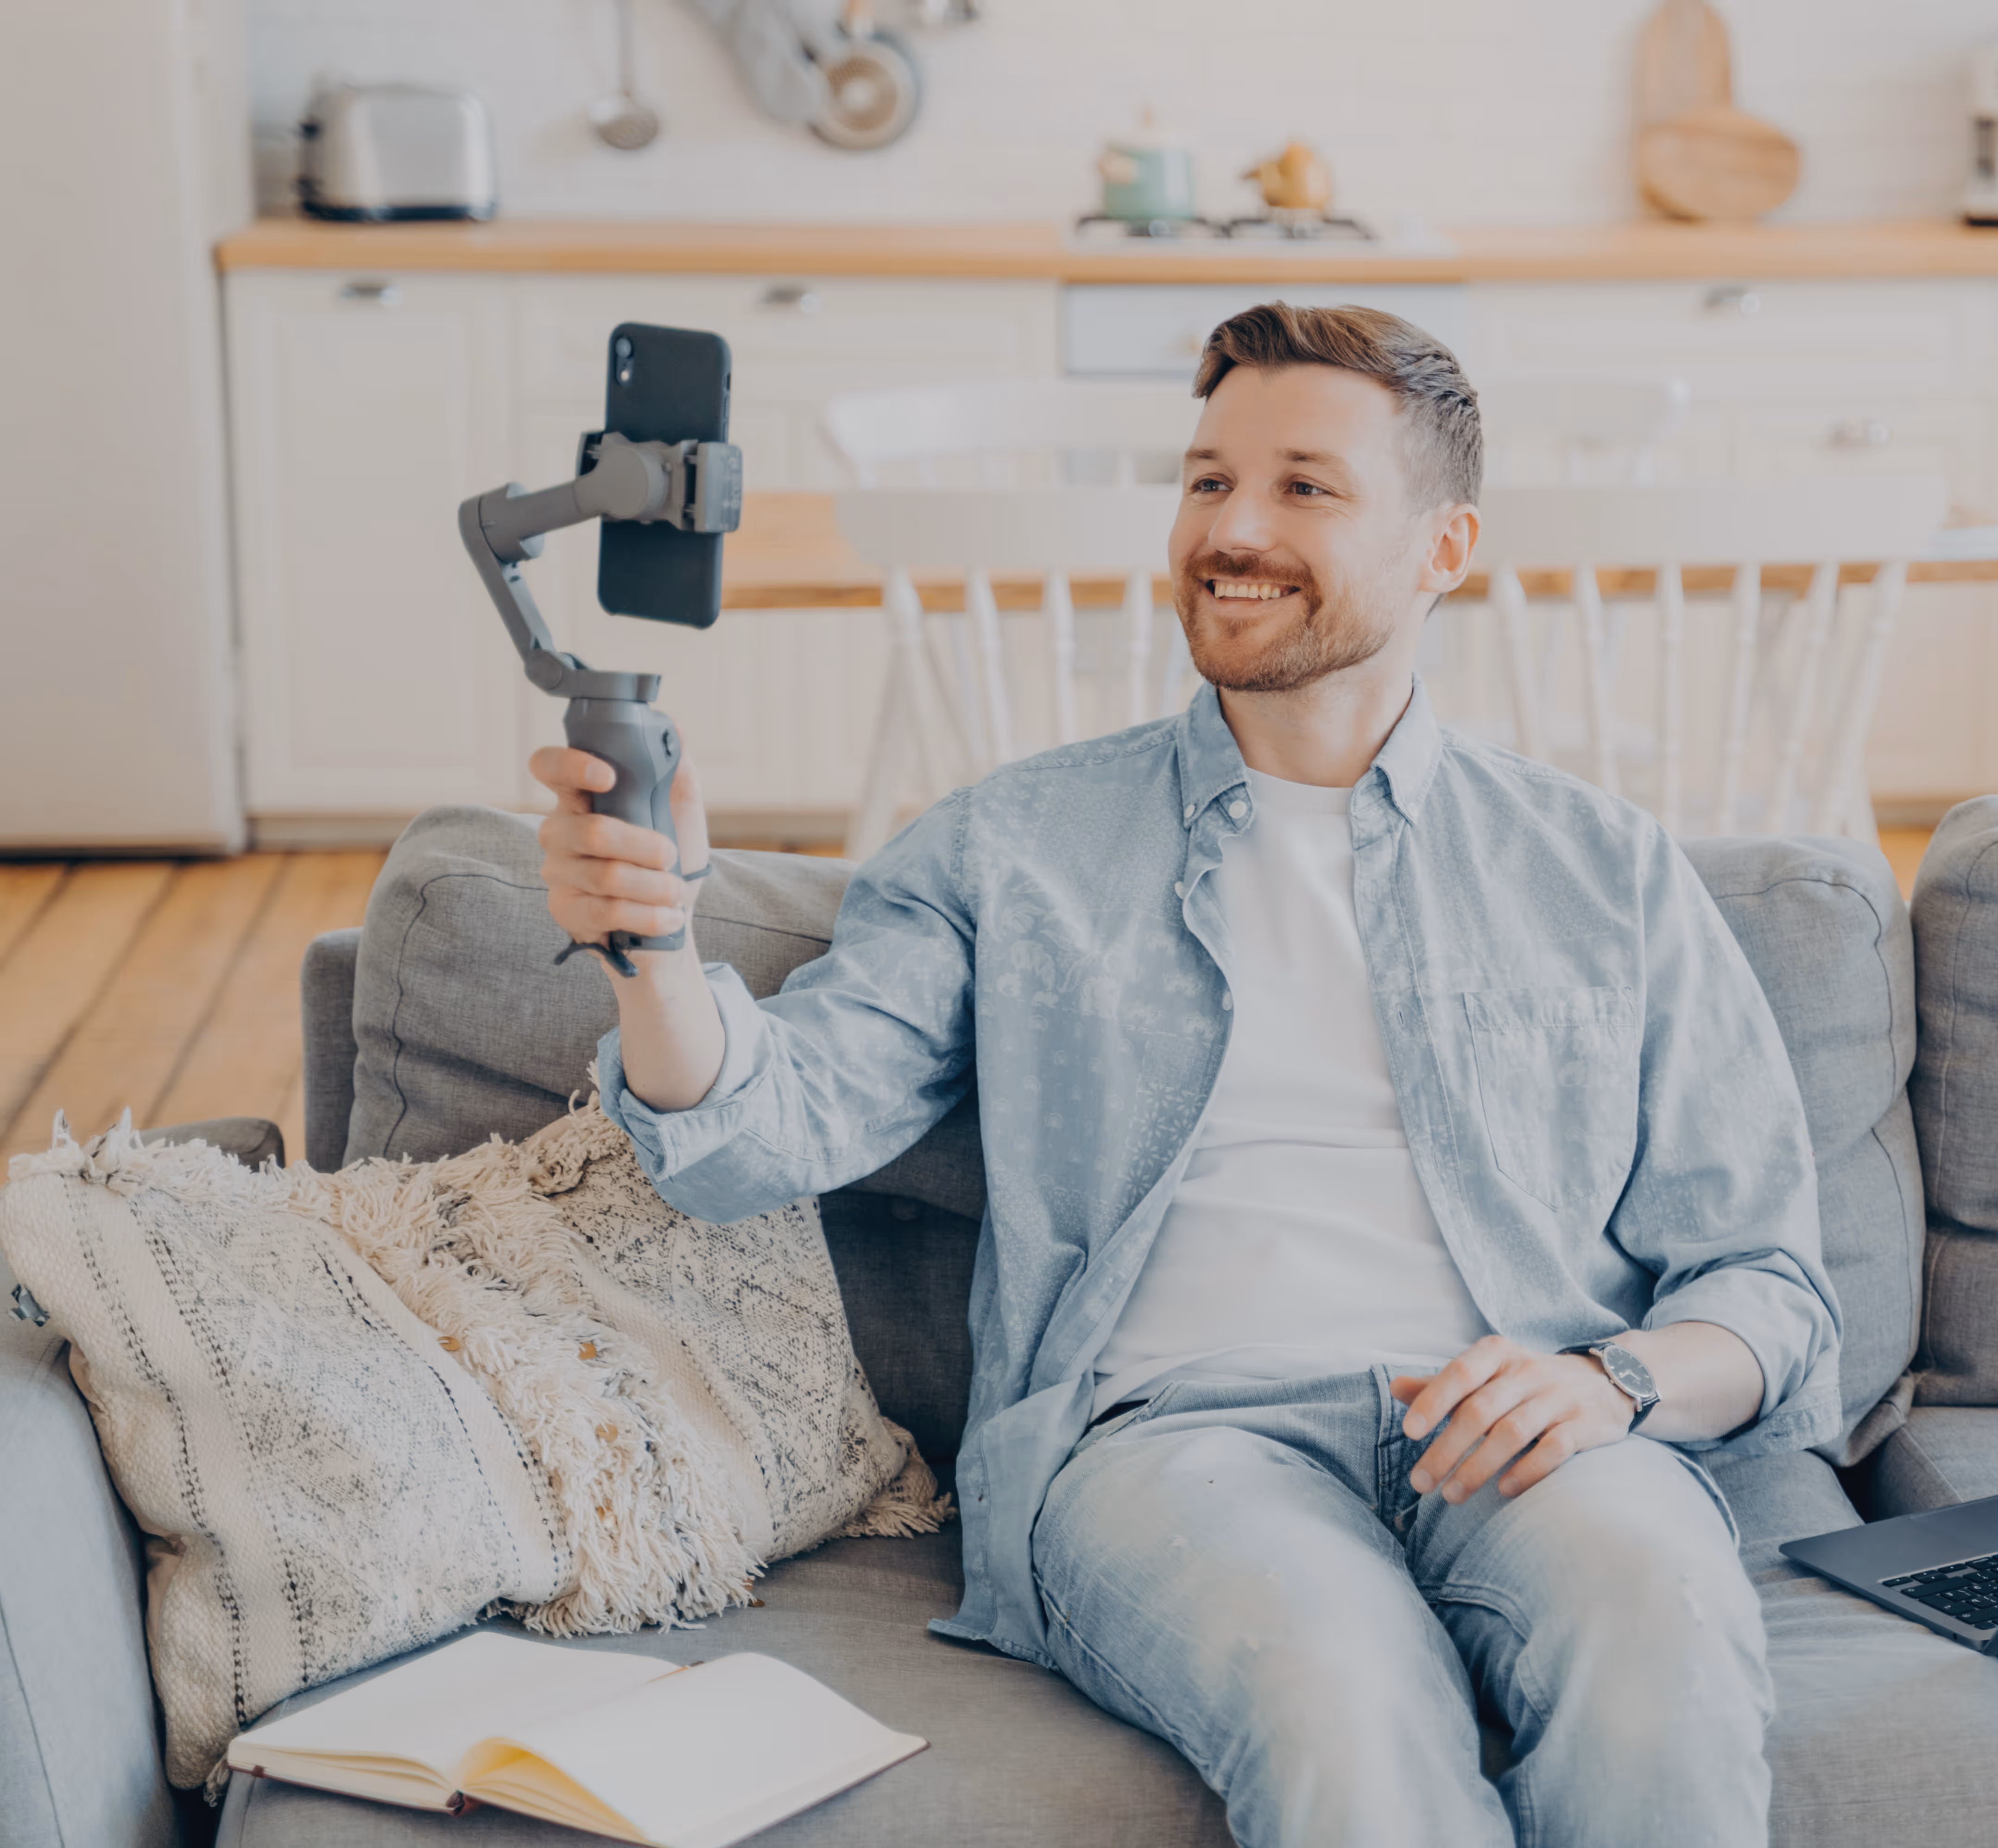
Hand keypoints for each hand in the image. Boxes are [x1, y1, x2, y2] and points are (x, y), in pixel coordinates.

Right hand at [529, 740, 711, 953]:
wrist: (671, 917)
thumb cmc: (671, 859)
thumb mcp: (680, 811)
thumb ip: (675, 770)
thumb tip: (674, 727)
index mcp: (580, 797)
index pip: (548, 766)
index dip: (570, 765)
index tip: (608, 775)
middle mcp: (559, 831)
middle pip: (592, 832)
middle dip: (645, 847)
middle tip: (670, 855)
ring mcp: (559, 873)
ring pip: (607, 876)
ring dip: (654, 886)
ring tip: (675, 891)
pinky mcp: (567, 911)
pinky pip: (609, 912)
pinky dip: (650, 916)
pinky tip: (669, 917)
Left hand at [1389, 1335, 1635, 1503]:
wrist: (1604, 1382)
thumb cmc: (1528, 1383)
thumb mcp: (1488, 1374)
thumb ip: (1443, 1384)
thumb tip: (1395, 1388)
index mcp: (1498, 1353)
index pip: (1459, 1374)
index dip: (1433, 1401)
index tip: (1409, 1432)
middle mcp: (1527, 1371)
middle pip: (1480, 1411)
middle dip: (1446, 1449)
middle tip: (1420, 1482)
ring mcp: (1559, 1397)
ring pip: (1512, 1433)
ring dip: (1478, 1467)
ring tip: (1451, 1496)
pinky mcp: (1586, 1424)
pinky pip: (1554, 1449)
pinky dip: (1527, 1471)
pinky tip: (1503, 1491)